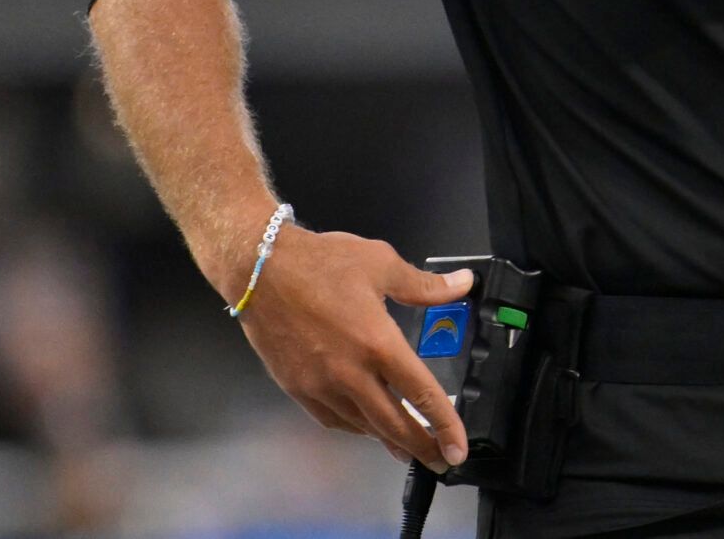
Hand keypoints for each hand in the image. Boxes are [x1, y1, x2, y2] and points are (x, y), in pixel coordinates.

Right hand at [228, 225, 474, 469]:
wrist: (260, 270)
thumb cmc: (323, 262)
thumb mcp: (381, 263)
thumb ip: (424, 285)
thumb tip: (464, 284)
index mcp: (377, 343)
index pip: (420, 393)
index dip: (444, 424)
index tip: (458, 448)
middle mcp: (350, 374)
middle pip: (392, 424)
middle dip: (421, 447)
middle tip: (441, 461)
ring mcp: (321, 386)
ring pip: (362, 425)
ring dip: (388, 439)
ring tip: (408, 447)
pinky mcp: (297, 388)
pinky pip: (333, 419)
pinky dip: (355, 427)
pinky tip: (366, 424)